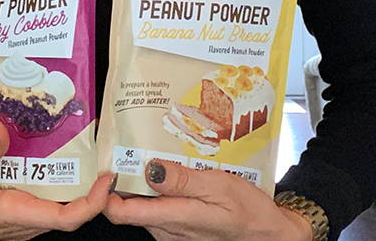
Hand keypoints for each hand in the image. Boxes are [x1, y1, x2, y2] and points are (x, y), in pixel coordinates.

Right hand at [0, 119, 112, 239]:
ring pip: (58, 206)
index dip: (92, 201)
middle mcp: (24, 223)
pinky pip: (45, 203)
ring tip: (84, 150)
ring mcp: (23, 223)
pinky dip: (55, 183)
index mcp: (13, 214)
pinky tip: (55, 159)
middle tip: (101, 153)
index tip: (105, 179)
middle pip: (69, 210)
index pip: (65, 218)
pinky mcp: (19, 216)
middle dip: (90, 186)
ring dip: (74, 184)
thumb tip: (0, 125)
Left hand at [104, 160, 311, 240]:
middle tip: (132, 144)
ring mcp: (172, 231)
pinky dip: (159, 187)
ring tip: (154, 150)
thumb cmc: (248, 211)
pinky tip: (173, 169)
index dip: (105, 191)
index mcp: (174, 218)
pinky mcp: (179, 228)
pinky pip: (158, 206)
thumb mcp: (219, 187)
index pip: (122, 212)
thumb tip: (149, 168)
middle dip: (126, 176)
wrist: (269, 235)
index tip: (108, 164)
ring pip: (143, 203)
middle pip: (129, 204)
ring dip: (143, 179)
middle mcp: (166, 229)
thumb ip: (183, 180)